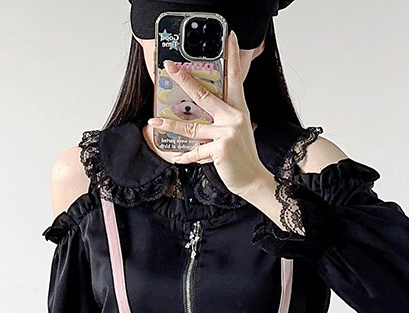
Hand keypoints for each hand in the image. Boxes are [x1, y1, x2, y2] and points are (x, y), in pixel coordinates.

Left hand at [147, 30, 268, 198]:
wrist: (253, 179)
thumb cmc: (242, 156)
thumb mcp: (235, 132)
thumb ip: (219, 121)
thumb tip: (195, 117)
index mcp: (239, 110)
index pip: (235, 78)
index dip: (233, 56)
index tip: (230, 37)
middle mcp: (234, 117)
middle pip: (204, 94)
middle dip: (184, 79)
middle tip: (169, 66)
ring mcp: (228, 132)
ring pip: (192, 125)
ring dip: (170, 124)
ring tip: (155, 120)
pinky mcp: (221, 147)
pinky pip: (196, 151)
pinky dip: (185, 156)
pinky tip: (176, 157)